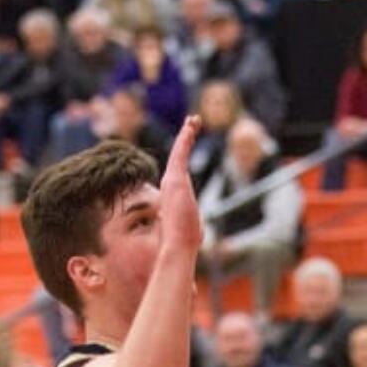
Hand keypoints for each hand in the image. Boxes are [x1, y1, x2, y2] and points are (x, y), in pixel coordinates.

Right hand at [159, 115, 202, 252]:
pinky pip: (181, 152)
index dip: (182, 161)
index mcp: (174, 197)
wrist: (177, 246)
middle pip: (179, 158)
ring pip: (180, 152)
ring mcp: (172, 181)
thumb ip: (190, 230)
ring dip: (187, 135)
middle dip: (185, 141)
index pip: (179, 174)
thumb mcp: (189, 233)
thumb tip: (195, 242)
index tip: (185, 150)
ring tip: (194, 121)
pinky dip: (186, 137)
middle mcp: (171, 187)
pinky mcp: (174, 178)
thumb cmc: (182, 244)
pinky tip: (192, 124)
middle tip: (191, 125)